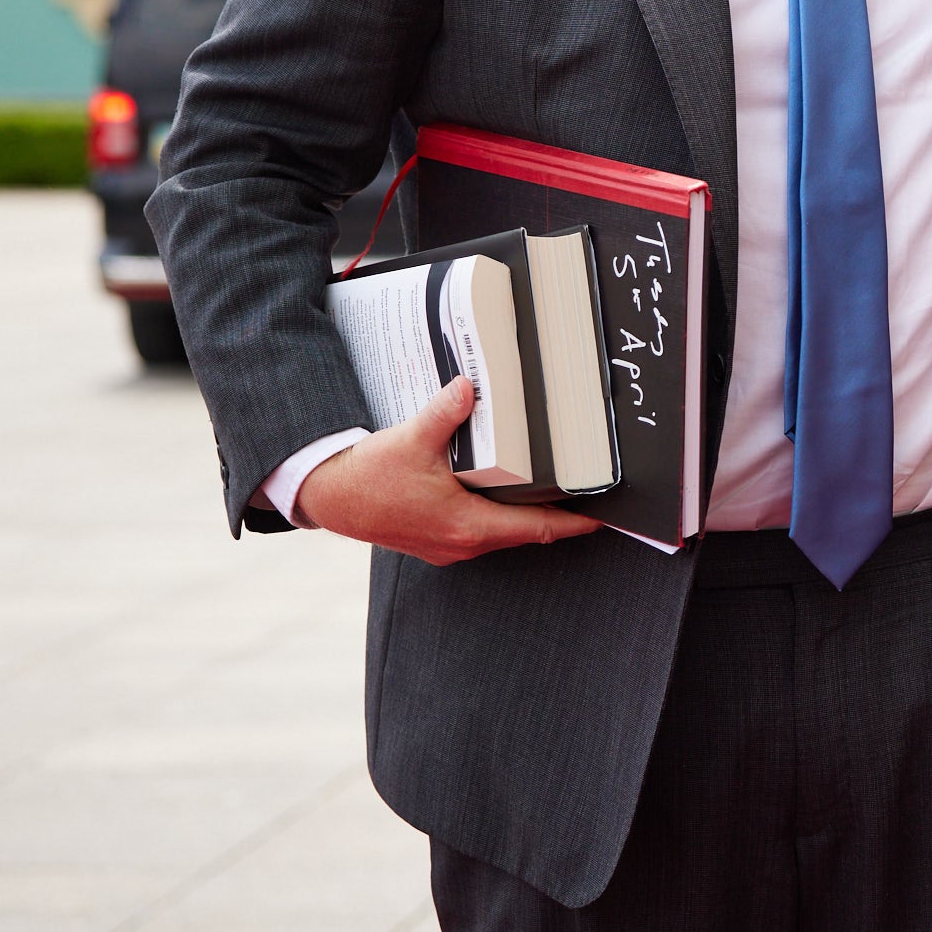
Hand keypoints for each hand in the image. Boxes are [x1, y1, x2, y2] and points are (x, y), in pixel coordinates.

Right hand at [294, 376, 603, 566]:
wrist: (328, 496)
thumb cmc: (367, 477)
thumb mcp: (410, 438)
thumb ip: (445, 412)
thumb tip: (469, 386)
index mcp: (466, 525)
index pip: (537, 529)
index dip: (575, 523)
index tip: (604, 518)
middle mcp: (462, 543)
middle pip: (526, 532)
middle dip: (558, 515)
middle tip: (586, 492)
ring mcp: (449, 545)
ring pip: (504, 532)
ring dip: (528, 514)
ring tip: (555, 489)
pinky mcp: (437, 539)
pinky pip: (482, 529)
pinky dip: (501, 513)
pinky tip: (507, 490)